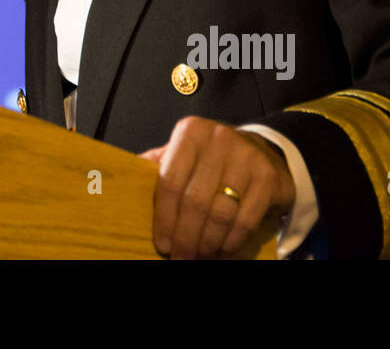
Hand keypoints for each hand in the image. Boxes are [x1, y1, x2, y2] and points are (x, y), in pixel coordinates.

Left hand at [138, 117, 295, 258]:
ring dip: (207, 242)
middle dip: (185, 237)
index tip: (162, 244)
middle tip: (180, 257)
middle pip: (194, 201)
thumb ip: (158, 165)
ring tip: (199, 255)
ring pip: (220, 213)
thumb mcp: (184, 153)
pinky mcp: (267, 177)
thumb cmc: (212, 158)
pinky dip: (231, 241)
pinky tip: (222, 250)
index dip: (163, 217)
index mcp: (190, 132)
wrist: (263, 152)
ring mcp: (246, 157)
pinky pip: (245, 220)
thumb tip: (122, 178)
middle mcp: (218, 139)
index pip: (169, 180)